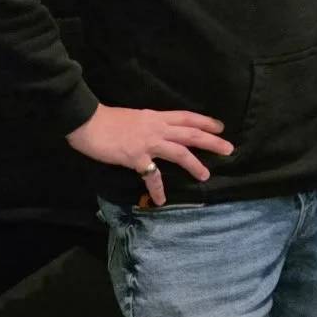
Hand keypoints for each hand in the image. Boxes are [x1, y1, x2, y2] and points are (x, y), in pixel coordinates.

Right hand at [67, 103, 231, 207]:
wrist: (87, 121)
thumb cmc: (107, 119)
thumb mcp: (134, 117)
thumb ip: (148, 125)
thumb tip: (157, 132)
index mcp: (156, 117)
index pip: (186, 117)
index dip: (204, 121)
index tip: (220, 126)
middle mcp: (157, 128)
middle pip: (190, 133)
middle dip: (211, 141)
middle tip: (229, 148)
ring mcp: (148, 143)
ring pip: (179, 152)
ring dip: (194, 164)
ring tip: (206, 175)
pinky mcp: (136, 157)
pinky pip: (151, 175)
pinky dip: (157, 188)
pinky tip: (162, 199)